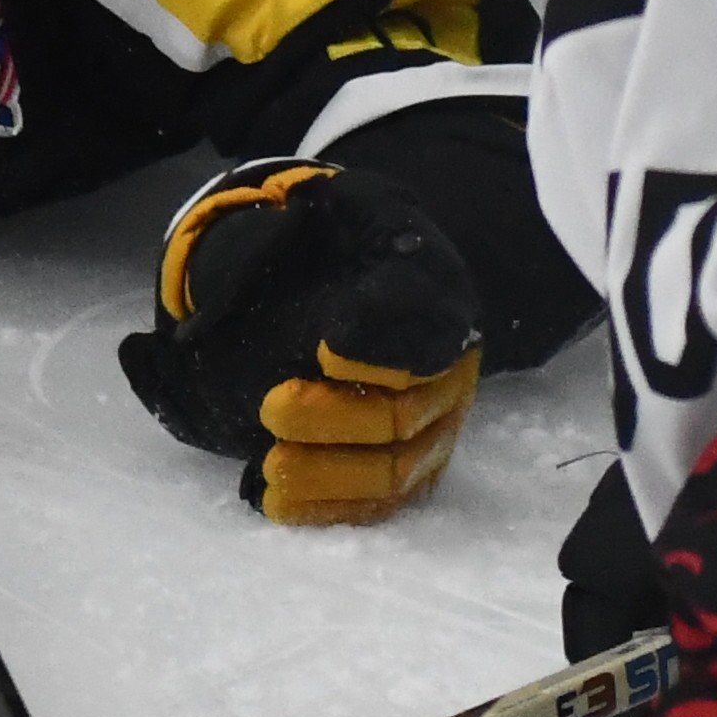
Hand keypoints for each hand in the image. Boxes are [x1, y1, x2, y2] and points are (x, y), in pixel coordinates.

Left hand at [117, 158, 478, 522]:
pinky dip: (330, 507)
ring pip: (397, 467)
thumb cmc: (340, 250)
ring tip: (269, 467)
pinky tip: (273, 500)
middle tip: (272, 406)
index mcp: (437, 294)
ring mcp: (436, 424)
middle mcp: (448, 366)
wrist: (355, 279)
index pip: (427, 328)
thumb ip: (307, 213)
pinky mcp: (413, 468)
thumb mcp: (333, 213)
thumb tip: (283, 209)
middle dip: (337, 417)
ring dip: (330, 473)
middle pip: (406, 409)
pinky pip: (381, 503)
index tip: (326, 346)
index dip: (381, 345)